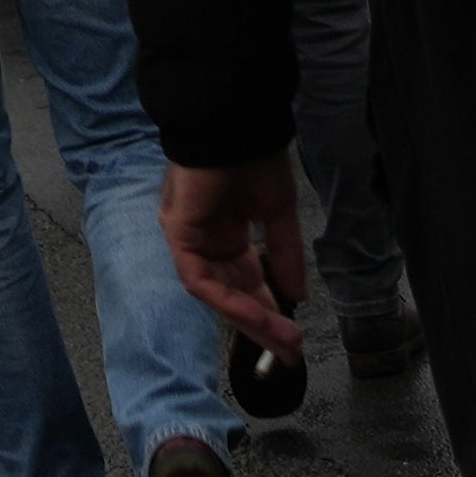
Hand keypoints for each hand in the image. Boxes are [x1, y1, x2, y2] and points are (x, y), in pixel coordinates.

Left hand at [158, 156, 311, 358]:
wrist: (236, 123)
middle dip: (263, 326)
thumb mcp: (278, 211)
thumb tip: (297, 294)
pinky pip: (200, 280)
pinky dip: (229, 300)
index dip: (270, 311)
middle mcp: (206, 242)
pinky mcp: (178, 234)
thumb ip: (285, 254)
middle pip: (232, 296)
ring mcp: (189, 239)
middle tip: (291, 352)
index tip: (295, 337)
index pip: (247, 284)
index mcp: (228, 235)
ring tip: (283, 339)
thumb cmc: (254, 157)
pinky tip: (259, 313)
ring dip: (251, 320)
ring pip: (217, 294)